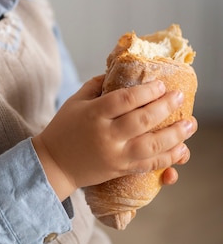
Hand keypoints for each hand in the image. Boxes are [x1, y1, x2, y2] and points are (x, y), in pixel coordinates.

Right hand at [32, 77, 196, 200]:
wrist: (53, 164)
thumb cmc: (64, 128)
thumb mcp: (75, 101)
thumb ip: (97, 86)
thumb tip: (119, 72)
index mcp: (94, 114)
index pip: (124, 100)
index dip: (146, 91)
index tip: (161, 84)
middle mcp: (106, 135)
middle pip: (142, 121)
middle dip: (164, 108)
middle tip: (178, 97)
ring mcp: (115, 155)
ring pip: (151, 146)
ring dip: (174, 135)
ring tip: (189, 123)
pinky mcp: (120, 170)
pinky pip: (148, 165)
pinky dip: (167, 158)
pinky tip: (181, 150)